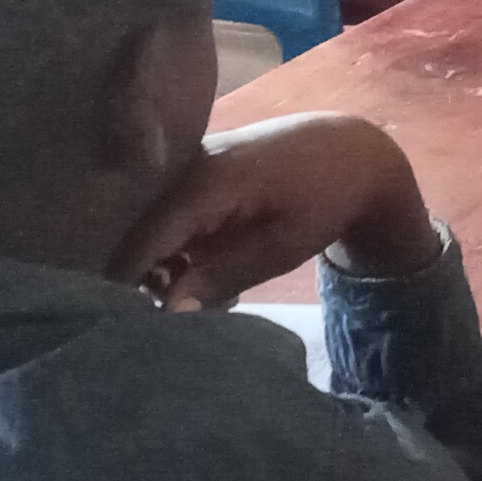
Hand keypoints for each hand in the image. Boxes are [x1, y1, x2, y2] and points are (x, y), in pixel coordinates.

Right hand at [111, 112, 436, 307]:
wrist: (351, 152)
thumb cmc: (323, 201)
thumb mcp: (280, 247)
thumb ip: (221, 277)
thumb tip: (169, 311)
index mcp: (200, 183)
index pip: (142, 243)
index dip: (130, 286)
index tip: (131, 328)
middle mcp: (181, 169)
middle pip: (140, 236)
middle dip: (145, 281)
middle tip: (167, 321)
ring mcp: (186, 168)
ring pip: (153, 229)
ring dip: (165, 268)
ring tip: (193, 301)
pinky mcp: (195, 175)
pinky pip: (171, 218)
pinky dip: (179, 250)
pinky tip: (202, 275)